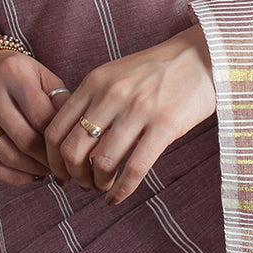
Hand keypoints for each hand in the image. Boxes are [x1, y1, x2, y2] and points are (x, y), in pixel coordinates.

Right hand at [0, 48, 69, 186]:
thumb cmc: (20, 74)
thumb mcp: (43, 76)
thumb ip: (61, 101)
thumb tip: (78, 133)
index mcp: (14, 74)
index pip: (42, 117)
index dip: (59, 139)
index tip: (72, 150)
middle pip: (25, 139)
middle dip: (47, 159)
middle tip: (63, 167)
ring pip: (7, 155)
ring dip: (32, 170)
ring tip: (48, 171)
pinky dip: (12, 177)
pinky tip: (29, 175)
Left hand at [43, 23, 214, 203]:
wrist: (200, 55)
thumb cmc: (155, 69)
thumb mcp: (115, 75)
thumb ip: (92, 101)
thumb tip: (72, 142)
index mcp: (94, 82)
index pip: (55, 129)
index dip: (53, 159)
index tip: (60, 173)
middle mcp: (112, 95)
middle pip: (73, 150)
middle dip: (73, 175)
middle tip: (82, 184)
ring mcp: (139, 110)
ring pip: (103, 162)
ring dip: (98, 184)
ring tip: (103, 188)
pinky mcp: (165, 125)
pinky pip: (136, 168)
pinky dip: (122, 190)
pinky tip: (118, 197)